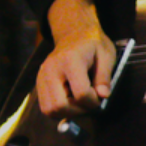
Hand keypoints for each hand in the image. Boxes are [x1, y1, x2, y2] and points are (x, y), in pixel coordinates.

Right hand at [38, 0, 118, 117]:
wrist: (73, 33)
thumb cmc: (93, 43)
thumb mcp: (106, 55)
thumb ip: (105, 76)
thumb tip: (103, 96)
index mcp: (70, 60)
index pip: (80, 93)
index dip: (93, 101)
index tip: (100, 97)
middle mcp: (51, 69)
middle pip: (59, 106)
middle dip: (78, 111)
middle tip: (89, 103)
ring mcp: (42, 76)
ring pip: (49, 110)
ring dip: (67, 112)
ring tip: (80, 102)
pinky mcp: (38, 82)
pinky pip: (45, 106)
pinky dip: (59, 109)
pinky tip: (70, 100)